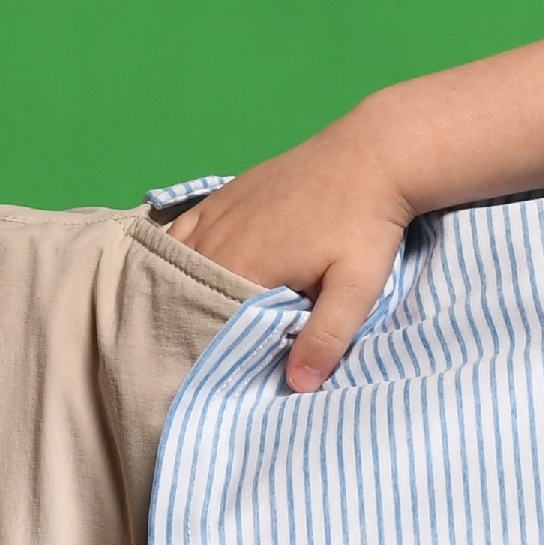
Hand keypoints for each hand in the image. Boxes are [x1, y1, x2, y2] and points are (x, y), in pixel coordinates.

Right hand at [166, 112, 413, 389]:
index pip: (207, 324)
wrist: (371, 156)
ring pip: (178, 265)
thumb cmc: (366, 225)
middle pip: (188, 296)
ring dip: (179, 295)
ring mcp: (215, 214)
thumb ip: (326, 337)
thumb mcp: (357, 287)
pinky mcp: (222, 196)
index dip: (206, 354)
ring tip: (183, 327)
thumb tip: (298, 387)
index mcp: (244, 267)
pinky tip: (175, 275)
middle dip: (188, 327)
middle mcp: (217, 240)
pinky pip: (180, 232)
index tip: (209, 379)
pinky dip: (172, 256)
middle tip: (193, 362)